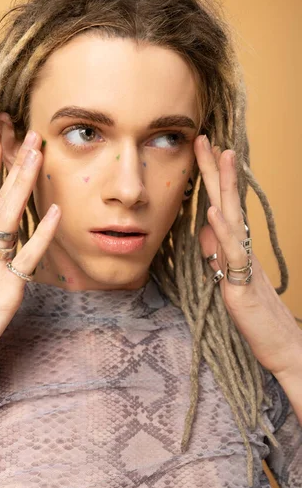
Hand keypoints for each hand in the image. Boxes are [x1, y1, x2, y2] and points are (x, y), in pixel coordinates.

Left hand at [194, 134, 301, 377]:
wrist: (282, 348)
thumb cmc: (257, 317)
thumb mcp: (230, 281)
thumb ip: (218, 254)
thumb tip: (204, 228)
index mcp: (239, 249)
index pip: (224, 206)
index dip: (214, 181)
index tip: (204, 152)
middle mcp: (243, 250)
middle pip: (229, 203)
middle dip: (216, 170)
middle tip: (205, 139)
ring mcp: (244, 265)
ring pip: (234, 219)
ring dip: (225, 187)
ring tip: (220, 157)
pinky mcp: (242, 286)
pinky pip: (233, 256)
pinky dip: (223, 232)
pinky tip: (214, 212)